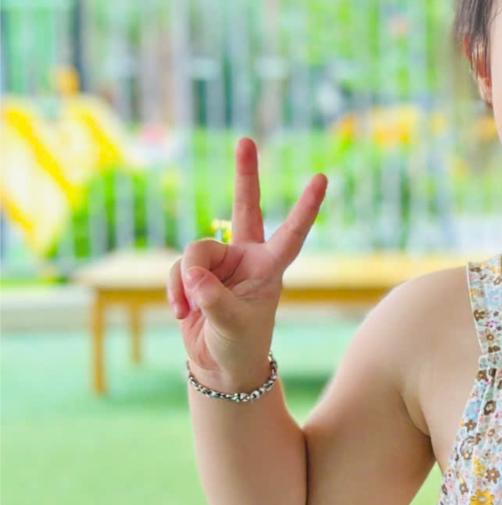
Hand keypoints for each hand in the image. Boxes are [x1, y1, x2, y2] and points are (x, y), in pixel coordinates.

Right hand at [167, 137, 326, 391]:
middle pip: (245, 208)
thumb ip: (212, 298)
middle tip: (247, 140)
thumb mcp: (231, 325)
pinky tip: (181, 312)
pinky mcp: (195, 271)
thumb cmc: (240, 345)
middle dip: (246, 174)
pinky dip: (175, 290)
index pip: (292, 233)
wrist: (219, 364)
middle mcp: (248, 257)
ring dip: (186, 282)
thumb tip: (192, 274)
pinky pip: (177, 269)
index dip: (306, 207)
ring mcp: (220, 262)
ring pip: (195, 251)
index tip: (323, 178)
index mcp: (271, 268)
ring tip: (191, 310)